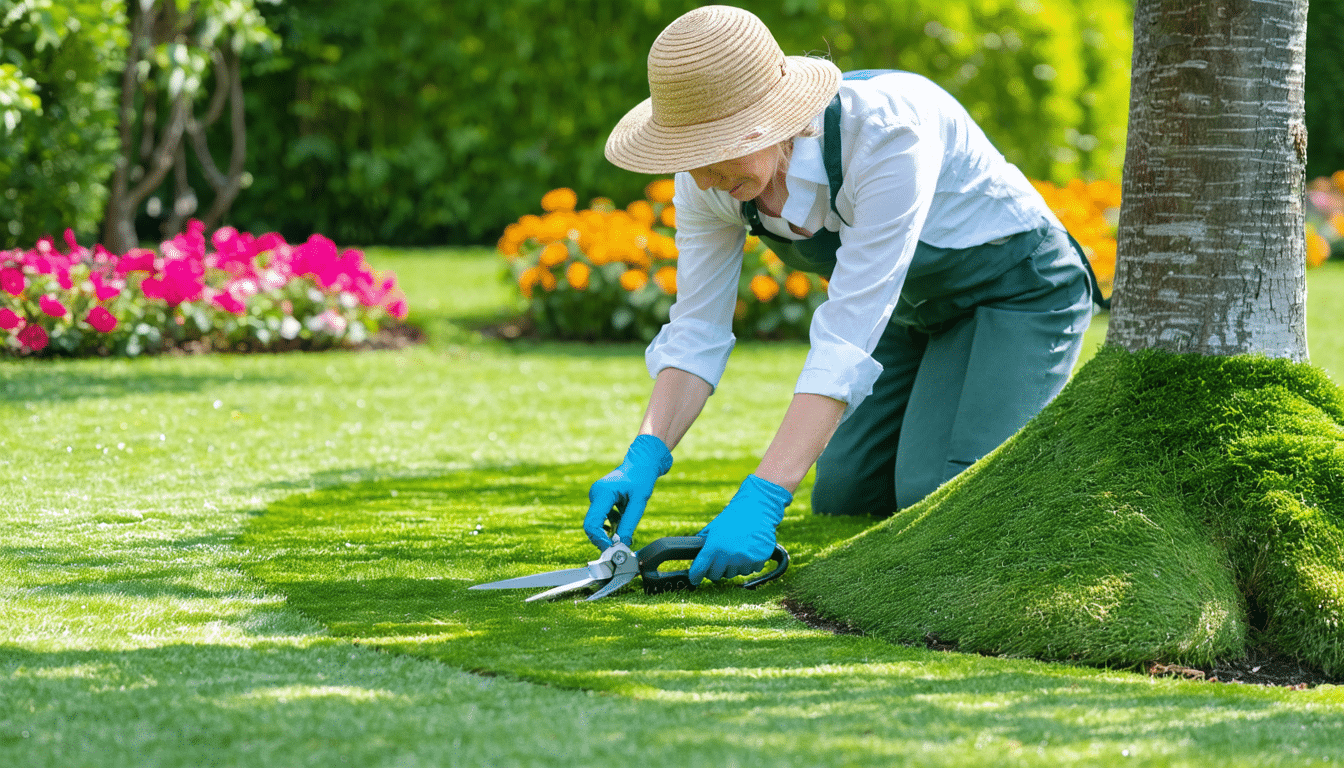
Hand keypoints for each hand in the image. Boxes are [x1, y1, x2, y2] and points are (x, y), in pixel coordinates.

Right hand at [583, 434, 672, 549]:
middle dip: (603, 538)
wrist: (641, 463)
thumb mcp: (639, 502)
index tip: (611, 549)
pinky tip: (622, 519)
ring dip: (609, 531)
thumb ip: (629, 523)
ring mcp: (595, 496)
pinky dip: (610, 524)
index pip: (592, 523)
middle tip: (619, 547)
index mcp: (603, 493)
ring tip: (625, 530)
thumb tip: (622, 543)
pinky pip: (601, 517)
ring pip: (596, 523)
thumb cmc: (642, 478)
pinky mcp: (599, 499)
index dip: (599, 539)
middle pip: (591, 525)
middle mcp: (595, 494)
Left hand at [689, 474, 791, 582]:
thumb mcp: (713, 528)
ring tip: (737, 551)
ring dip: (734, 566)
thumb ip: (704, 543)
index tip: (694, 579)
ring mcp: (744, 559)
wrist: (756, 510)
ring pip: (735, 573)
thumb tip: (696, 556)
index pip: (700, 569)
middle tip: (720, 560)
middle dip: (716, 569)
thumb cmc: (733, 518)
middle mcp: (728, 556)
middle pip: (716, 575)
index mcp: (714, 547)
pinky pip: (751, 570)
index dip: (695, 576)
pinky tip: (749, 551)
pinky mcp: (758, 560)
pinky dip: (750, 564)